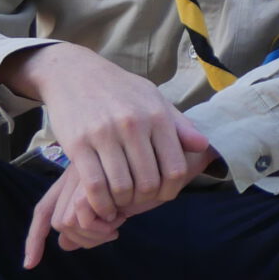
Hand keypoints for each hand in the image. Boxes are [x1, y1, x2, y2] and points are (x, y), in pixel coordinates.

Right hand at [0, 44, 210, 266]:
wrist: (75, 74)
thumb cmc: (120, 90)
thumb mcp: (154, 99)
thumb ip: (179, 125)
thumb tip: (203, 146)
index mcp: (157, 116)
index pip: (175, 168)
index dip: (171, 190)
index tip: (163, 195)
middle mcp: (134, 125)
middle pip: (148, 182)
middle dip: (145, 200)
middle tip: (138, 201)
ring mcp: (104, 135)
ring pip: (121, 187)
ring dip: (122, 204)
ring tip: (121, 204)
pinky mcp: (78, 145)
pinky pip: (94, 185)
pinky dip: (101, 203)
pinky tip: (102, 205)